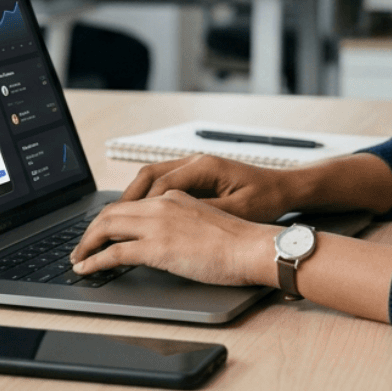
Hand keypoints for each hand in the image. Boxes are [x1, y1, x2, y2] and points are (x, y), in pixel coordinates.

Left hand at [69, 190, 277, 286]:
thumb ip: (181, 224)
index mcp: (174, 197)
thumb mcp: (204, 222)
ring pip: (107, 227)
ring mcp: (158, 225)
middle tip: (81, 247)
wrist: (252, 247)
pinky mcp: (157, 247)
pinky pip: (115, 252)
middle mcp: (161, 205)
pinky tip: (87, 269)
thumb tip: (165, 242)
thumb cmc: (238, 242)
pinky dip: (95, 260)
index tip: (99, 231)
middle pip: (111, 212)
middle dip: (90, 230)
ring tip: (78, 259)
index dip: (109, 218)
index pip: (131, 203)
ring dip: (87, 244)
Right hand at [119, 155, 296, 222]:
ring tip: (114, 223)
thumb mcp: (237, 210)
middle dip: (125, 202)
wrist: (286, 189)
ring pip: (151, 179)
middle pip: (147, 176)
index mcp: (204, 167)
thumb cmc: (267, 198)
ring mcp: (194, 169)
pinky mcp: (197, 179)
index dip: (138, 208)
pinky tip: (139, 219)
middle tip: (104, 226)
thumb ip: (204, 213)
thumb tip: (170, 223)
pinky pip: (162, 185)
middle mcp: (195, 163)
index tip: (121, 227)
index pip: (159, 184)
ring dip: (132, 200)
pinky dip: (147, 200)